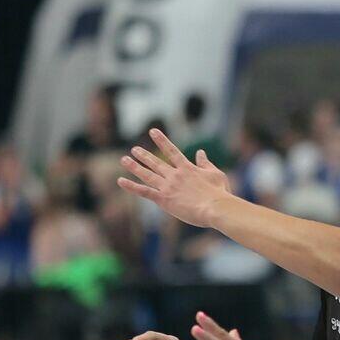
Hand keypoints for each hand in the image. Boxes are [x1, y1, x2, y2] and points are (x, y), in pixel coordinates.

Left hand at [117, 129, 233, 227]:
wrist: (215, 208)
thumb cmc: (219, 193)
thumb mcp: (215, 174)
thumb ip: (205, 163)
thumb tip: (200, 152)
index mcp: (187, 168)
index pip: (172, 150)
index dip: (161, 140)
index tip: (153, 131)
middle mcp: (174, 175)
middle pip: (156, 162)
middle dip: (144, 155)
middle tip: (134, 149)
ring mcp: (167, 187)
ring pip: (147, 174)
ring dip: (134, 166)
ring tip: (124, 159)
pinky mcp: (163, 199)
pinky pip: (144, 191)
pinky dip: (132, 186)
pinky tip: (121, 181)